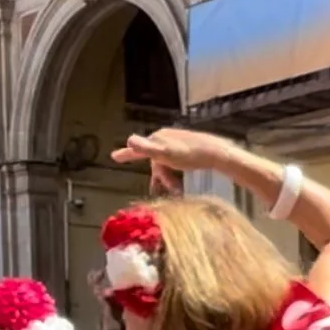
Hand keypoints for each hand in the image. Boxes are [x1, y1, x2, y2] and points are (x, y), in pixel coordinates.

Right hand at [110, 127, 229, 197]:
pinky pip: (174, 163)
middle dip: (160, 177)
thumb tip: (129, 140)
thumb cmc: (190, 155)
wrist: (215, 153)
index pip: (138, 148)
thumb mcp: (166, 154)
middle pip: (154, 161)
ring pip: (165, 164)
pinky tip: (180, 181)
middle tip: (171, 190)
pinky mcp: (187, 148)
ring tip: (177, 191)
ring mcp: (176, 143)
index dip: (126, 154)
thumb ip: (147, 148)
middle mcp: (165, 138)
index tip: (113, 157)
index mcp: (158, 139)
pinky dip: (174, 174)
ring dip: (168, 178)